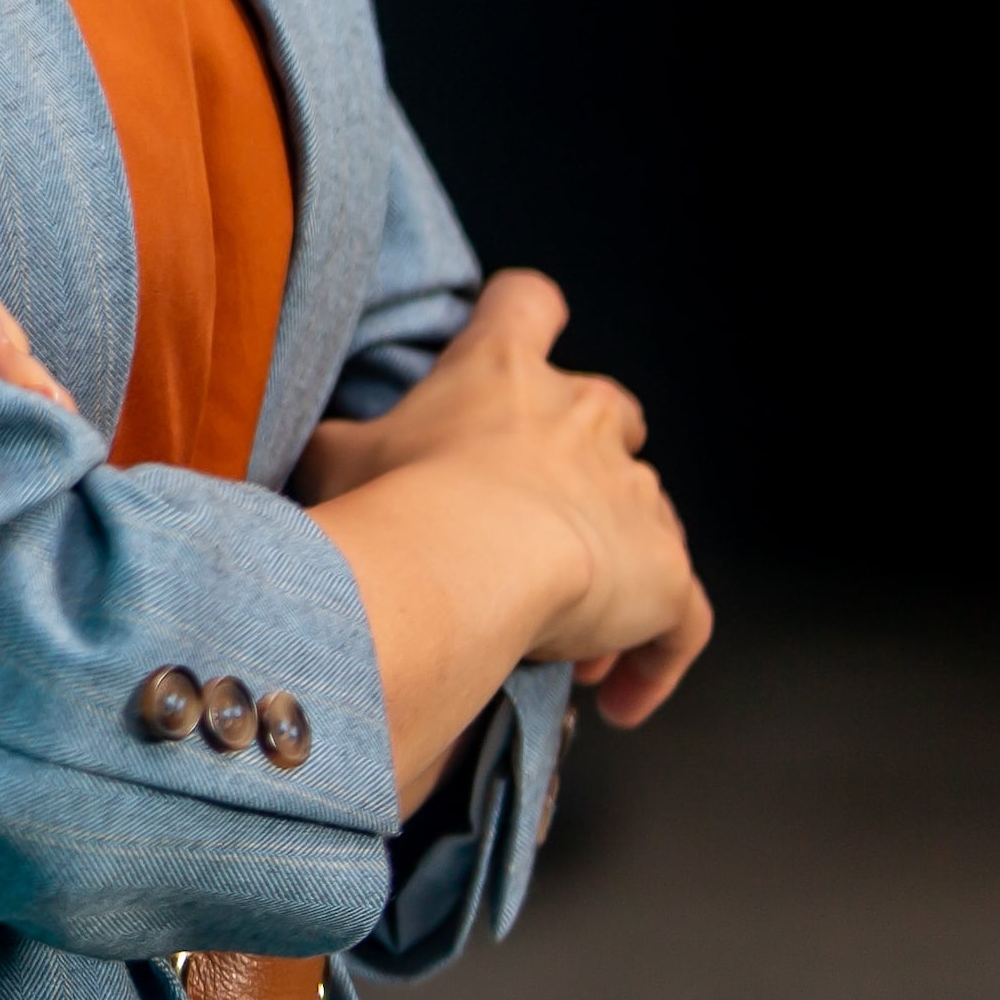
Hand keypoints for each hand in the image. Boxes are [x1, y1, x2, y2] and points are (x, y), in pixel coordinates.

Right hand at [300, 269, 711, 728]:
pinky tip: (618, 696)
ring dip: (609, 567)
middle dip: (585, 462)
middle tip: (534, 523)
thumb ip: (342, 449)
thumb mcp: (333, 458)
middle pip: (610, 410)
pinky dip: (654, 656)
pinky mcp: (667, 571)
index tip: (513, 352)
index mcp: (499, 372)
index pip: (524, 303)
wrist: (467, 562)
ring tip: (564, 642)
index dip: (522, 321)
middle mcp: (581, 414)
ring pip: (642, 518)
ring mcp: (634, 491)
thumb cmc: (396, 500)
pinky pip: (679, 618)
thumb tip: (319, 459)